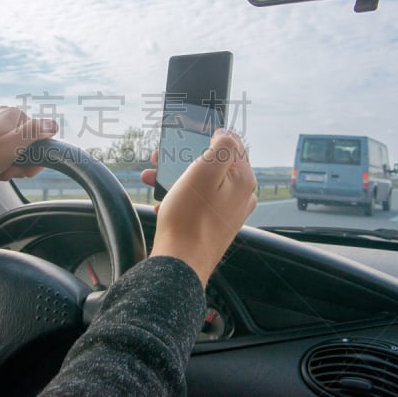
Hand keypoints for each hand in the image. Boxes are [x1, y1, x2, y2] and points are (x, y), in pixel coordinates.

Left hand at [0, 107, 57, 187]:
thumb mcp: (11, 146)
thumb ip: (35, 133)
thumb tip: (54, 125)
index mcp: (13, 115)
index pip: (40, 136)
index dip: (35, 157)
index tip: (26, 168)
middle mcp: (3, 118)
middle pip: (26, 145)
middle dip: (19, 164)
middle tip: (6, 170)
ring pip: (13, 153)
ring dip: (7, 167)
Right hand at [141, 129, 256, 286]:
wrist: (180, 263)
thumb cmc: (189, 219)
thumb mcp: (204, 172)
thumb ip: (221, 147)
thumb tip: (225, 134)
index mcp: (244, 180)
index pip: (231, 144)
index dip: (205, 138)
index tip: (184, 140)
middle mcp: (241, 196)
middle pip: (213, 165)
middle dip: (184, 159)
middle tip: (161, 159)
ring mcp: (228, 212)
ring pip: (202, 183)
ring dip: (176, 177)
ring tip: (153, 179)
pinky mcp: (214, 225)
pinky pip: (197, 203)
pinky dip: (179, 197)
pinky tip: (163, 202)